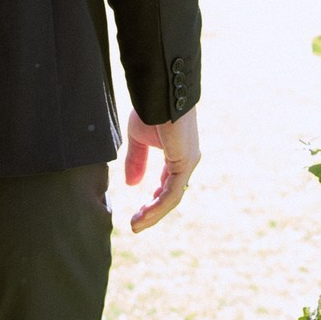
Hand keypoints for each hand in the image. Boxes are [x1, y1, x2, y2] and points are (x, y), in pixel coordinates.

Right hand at [122, 107, 199, 232]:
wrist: (158, 94)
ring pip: (172, 199)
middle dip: (152, 211)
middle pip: (171, 196)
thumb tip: (131, 185)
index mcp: (177, 155)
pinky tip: (143, 215)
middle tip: (135, 224)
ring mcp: (188, 163)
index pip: (167, 185)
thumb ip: (136, 162)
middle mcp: (187, 161)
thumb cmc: (150, 110)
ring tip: (136, 225)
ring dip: (153, 214)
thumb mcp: (138, 140)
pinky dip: (157, 207)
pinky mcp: (185, 164)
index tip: (138, 212)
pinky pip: (172, 194)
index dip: (153, 200)